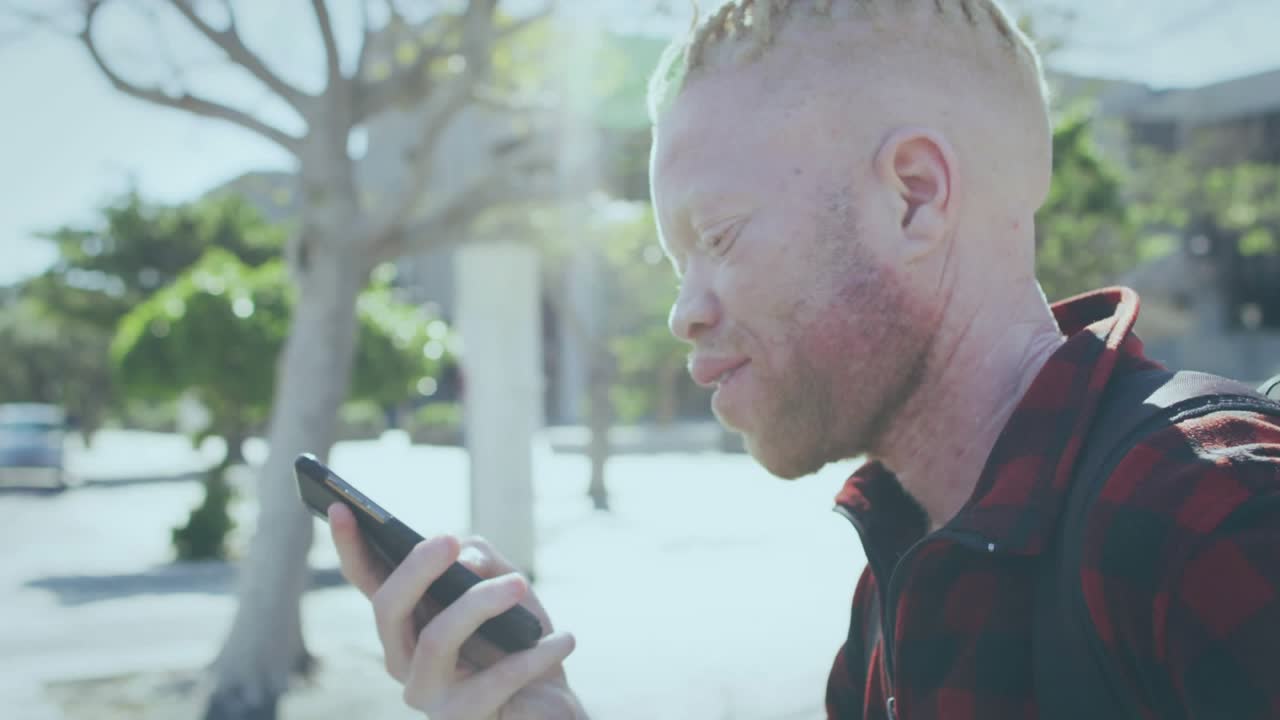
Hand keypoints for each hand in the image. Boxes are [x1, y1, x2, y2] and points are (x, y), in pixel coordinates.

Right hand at [328, 503, 587, 719]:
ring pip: (436, 638)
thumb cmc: (522, 645)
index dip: (351, 547)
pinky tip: (564, 638)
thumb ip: (481, 562)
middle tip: (450, 539)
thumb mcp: (507, 592)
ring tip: (520, 583)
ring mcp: (427, 694)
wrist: (552, 711)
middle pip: (388, 608)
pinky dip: (533, 655)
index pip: (370, 583)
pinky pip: (494, 679)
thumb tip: (463, 557)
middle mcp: (405, 660)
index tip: (340, 507)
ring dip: (481, 603)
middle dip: (416, 568)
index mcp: (408, 624)